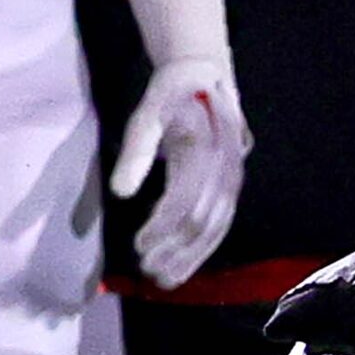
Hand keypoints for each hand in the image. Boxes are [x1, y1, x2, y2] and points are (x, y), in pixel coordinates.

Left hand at [112, 61, 250, 287]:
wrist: (206, 75)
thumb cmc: (172, 93)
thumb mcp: (148, 112)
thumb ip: (136, 152)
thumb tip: (121, 193)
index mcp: (207, 151)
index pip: (186, 200)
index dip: (162, 227)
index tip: (138, 246)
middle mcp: (228, 169)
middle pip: (205, 221)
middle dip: (177, 251)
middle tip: (149, 272)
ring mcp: (234, 179)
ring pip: (217, 227)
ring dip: (191, 256)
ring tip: (166, 279)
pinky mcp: (231, 186)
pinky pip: (221, 222)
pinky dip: (203, 246)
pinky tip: (184, 261)